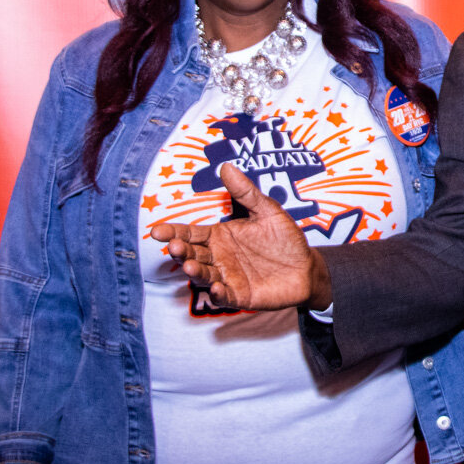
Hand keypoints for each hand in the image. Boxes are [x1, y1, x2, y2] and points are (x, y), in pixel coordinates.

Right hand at [150, 163, 330, 310]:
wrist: (307, 266)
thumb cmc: (285, 238)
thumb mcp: (267, 210)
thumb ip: (246, 192)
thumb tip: (225, 166)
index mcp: (220, 236)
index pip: (191, 233)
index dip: (173, 232)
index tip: (156, 231)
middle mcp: (219, 257)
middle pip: (193, 254)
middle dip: (181, 251)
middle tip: (174, 247)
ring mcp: (228, 277)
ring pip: (205, 276)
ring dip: (196, 272)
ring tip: (190, 266)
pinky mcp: (240, 296)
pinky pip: (225, 297)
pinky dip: (219, 295)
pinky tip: (217, 289)